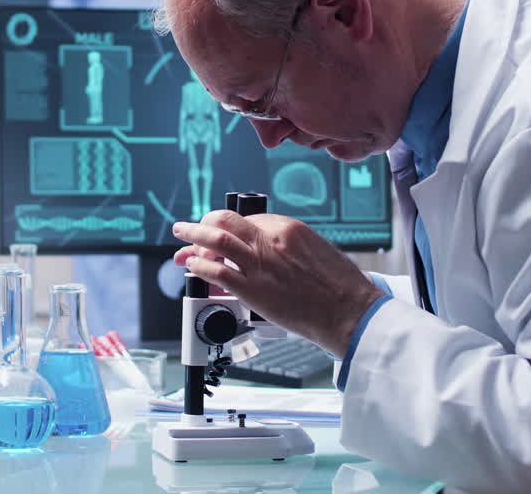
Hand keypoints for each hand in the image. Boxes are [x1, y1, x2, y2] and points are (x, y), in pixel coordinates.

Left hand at [172, 210, 383, 354]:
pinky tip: (193, 268)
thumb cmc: (339, 286)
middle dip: (202, 224)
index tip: (220, 232)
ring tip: (181, 240)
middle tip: (189, 230)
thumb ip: (287, 245)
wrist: (349, 311)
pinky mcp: (253, 290)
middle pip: (225, 221)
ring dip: (192, 238)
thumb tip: (265, 249)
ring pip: (215, 241)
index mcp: (288, 227)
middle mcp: (270, 240)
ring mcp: (260, 264)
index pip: (247, 218)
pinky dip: (200, 267)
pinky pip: (217, 272)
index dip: (228, 225)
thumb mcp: (315, 250)